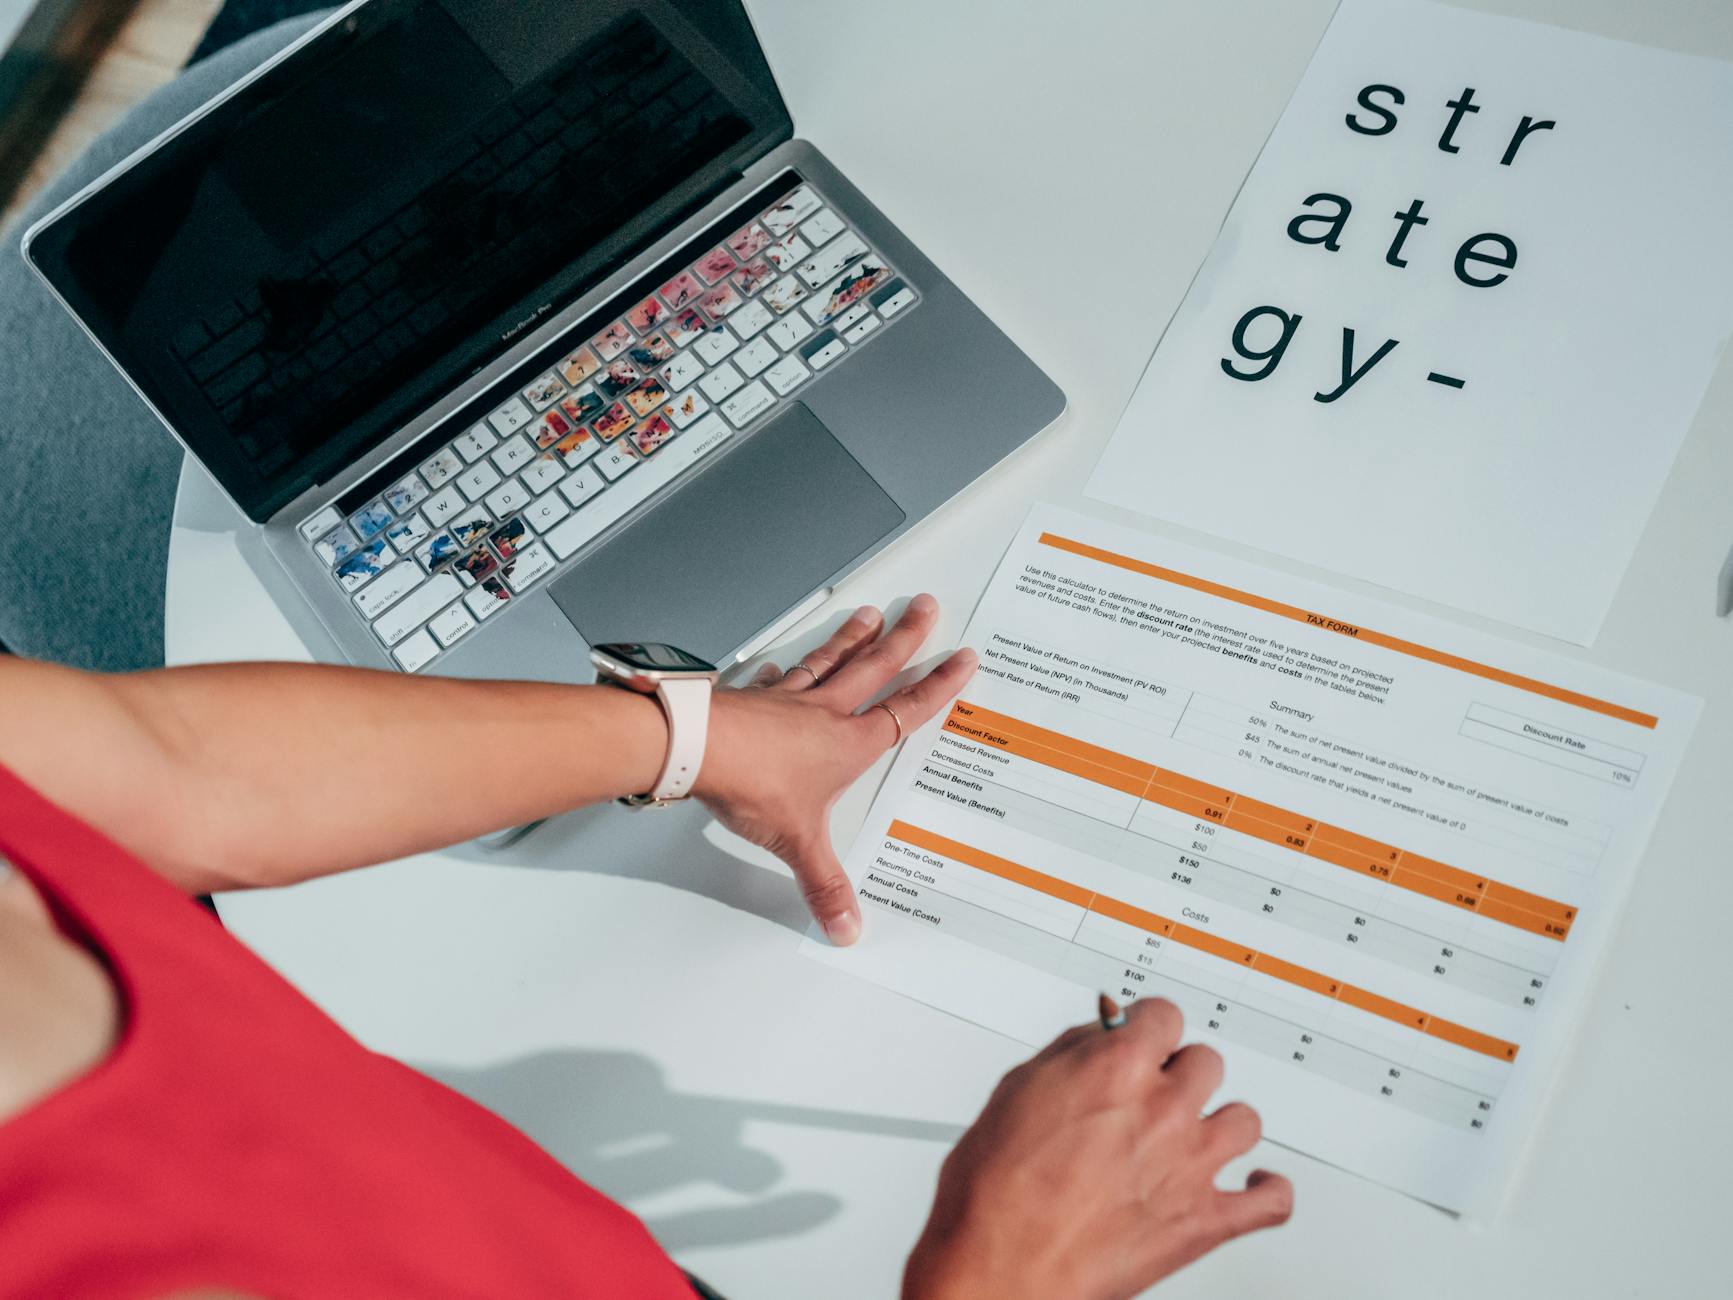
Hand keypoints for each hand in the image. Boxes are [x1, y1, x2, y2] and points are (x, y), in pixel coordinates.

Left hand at [695, 593, 974, 944]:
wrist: (695, 747)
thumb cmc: (750, 782)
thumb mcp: (796, 842)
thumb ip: (823, 885)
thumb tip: (846, 927)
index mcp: (848, 743)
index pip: (907, 710)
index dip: (939, 685)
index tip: (962, 658)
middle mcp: (825, 712)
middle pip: (875, 666)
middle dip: (905, 637)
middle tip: (925, 607)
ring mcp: (788, 699)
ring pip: (830, 660)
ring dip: (853, 638)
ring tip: (870, 615)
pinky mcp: (753, 697)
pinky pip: (775, 677)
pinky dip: (783, 668)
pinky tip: (782, 662)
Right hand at [903, 999, 1291, 1299]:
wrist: (1001, 1265)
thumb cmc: (995, 1190)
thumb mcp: (1018, 1089)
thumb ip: (1071, 1054)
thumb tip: (1099, 1036)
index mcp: (1117, 1067)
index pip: (1164, 1015)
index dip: (1149, 1024)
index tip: (1144, 1033)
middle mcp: (1163, 1109)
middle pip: (1207, 1062)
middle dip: (1180, 1072)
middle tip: (1156, 1089)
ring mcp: (1191, 1166)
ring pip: (1244, 1121)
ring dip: (1220, 1122)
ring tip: (1198, 1131)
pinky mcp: (1205, 1222)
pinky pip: (1270, 1202)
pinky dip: (1268, 1191)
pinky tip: (1253, 1184)